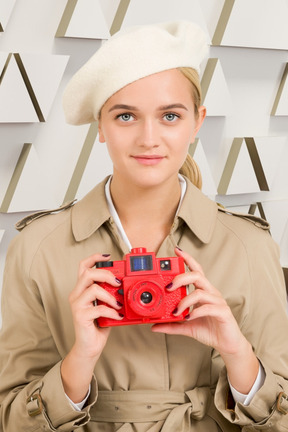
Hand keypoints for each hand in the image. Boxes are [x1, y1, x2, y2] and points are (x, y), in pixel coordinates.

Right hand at [61, 253, 122, 402]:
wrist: (90, 347)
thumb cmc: (98, 325)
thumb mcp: (106, 305)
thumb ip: (111, 294)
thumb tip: (125, 284)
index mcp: (82, 289)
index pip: (83, 266)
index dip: (94, 258)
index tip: (108, 256)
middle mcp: (76, 294)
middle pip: (87, 273)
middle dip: (106, 274)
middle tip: (118, 283)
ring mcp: (77, 305)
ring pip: (93, 288)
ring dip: (110, 295)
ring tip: (118, 303)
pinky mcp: (80, 316)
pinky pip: (98, 307)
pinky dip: (111, 311)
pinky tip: (117, 316)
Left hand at [152, 247, 258, 393]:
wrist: (227, 344)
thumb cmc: (209, 329)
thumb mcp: (186, 326)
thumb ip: (171, 324)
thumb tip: (154, 326)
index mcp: (203, 290)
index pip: (196, 269)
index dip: (187, 259)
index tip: (176, 251)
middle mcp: (211, 292)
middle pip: (197, 275)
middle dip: (180, 278)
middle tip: (168, 287)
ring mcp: (218, 301)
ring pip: (200, 292)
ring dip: (184, 301)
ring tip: (176, 311)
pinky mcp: (223, 312)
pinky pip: (208, 307)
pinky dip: (195, 312)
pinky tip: (188, 318)